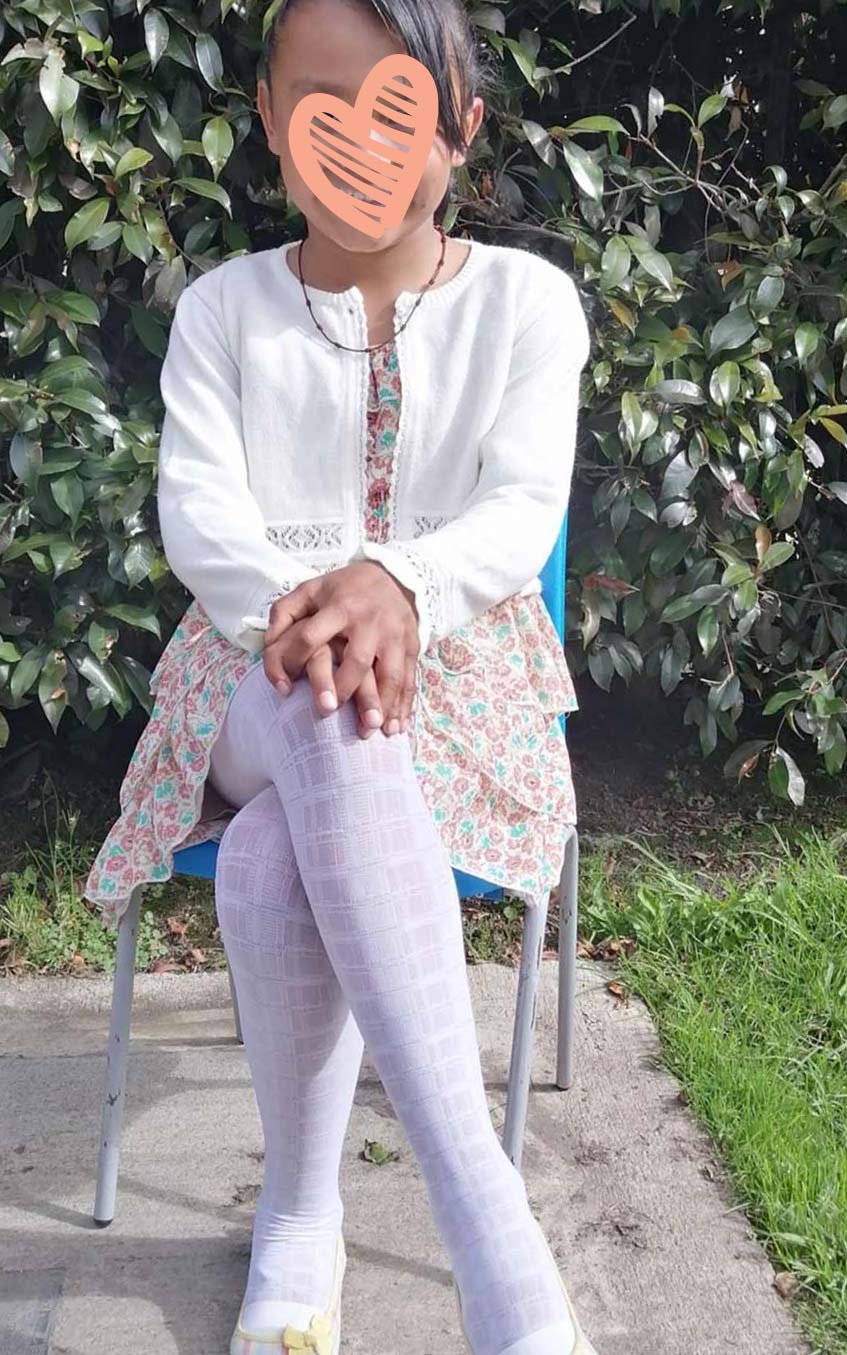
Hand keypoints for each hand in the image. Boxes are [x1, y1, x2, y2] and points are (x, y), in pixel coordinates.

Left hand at [262, 562, 419, 733]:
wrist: (392, 575)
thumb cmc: (343, 590)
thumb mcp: (309, 590)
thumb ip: (284, 613)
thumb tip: (269, 646)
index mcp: (339, 607)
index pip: (311, 637)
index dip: (293, 662)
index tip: (284, 689)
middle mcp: (370, 622)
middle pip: (356, 662)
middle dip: (344, 691)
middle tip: (329, 714)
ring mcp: (395, 635)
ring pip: (390, 675)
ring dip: (380, 706)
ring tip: (368, 733)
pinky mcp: (412, 646)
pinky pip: (410, 679)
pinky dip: (404, 706)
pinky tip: (395, 728)